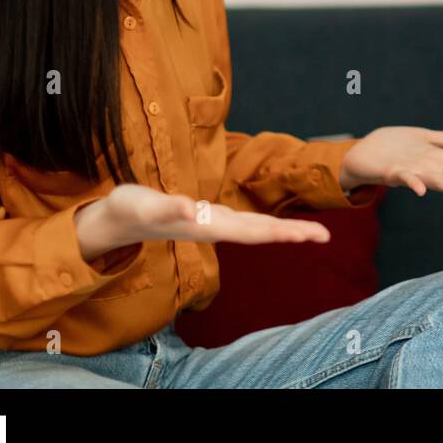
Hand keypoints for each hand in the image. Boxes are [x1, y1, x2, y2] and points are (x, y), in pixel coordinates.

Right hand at [75, 183, 329, 261]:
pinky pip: (244, 222)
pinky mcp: (208, 217)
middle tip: (326, 236)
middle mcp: (213, 227)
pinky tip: (283, 229)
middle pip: (260, 232)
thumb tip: (192, 209)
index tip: (307, 236)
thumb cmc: (129, 210)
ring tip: (313, 234)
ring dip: (284, 231)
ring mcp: (212, 224)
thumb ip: (167, 208)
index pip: (251, 231)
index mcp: (206, 226)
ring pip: (255, 228)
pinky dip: (266, 224)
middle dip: (293, 233)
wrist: (116, 221)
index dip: (280, 232)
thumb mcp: (145, 205)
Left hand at [341, 126, 442, 206]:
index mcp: (442, 162)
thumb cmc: (394, 147)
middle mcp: (432, 170)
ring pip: (440, 181)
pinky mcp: (393, 171)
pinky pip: (405, 178)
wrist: (361, 154)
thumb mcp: (428, 139)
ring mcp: (414, 171)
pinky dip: (412, 183)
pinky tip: (420, 189)